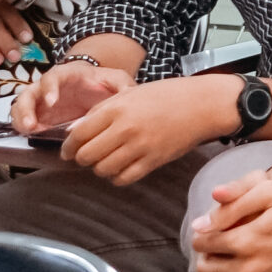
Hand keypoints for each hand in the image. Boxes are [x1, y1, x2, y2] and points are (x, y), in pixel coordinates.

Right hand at [15, 61, 131, 132]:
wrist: (94, 88)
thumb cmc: (102, 82)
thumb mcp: (115, 80)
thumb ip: (122, 85)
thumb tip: (131, 94)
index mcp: (65, 74)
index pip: (52, 77)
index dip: (50, 89)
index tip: (52, 102)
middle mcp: (47, 87)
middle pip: (29, 93)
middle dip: (27, 108)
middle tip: (32, 124)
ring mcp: (39, 101)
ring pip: (20, 107)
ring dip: (21, 119)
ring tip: (28, 131)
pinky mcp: (38, 114)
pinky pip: (23, 119)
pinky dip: (24, 127)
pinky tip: (32, 136)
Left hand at [60, 75, 242, 184]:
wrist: (204, 104)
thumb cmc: (168, 95)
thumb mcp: (131, 93)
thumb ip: (101, 110)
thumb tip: (75, 130)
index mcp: (117, 109)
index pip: (78, 134)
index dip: (68, 146)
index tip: (68, 150)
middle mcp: (125, 129)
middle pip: (86, 155)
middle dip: (82, 158)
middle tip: (87, 155)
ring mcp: (140, 147)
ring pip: (103, 169)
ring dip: (100, 168)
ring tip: (106, 160)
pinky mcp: (154, 161)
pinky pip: (124, 178)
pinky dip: (117, 177)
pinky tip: (121, 168)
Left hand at [190, 173, 271, 271]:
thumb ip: (233, 204)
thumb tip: (202, 222)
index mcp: (247, 241)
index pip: (204, 243)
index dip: (203, 231)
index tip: (211, 224)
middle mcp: (253, 268)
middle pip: (208, 268)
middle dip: (208, 251)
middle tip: (222, 237)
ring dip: (224, 266)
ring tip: (239, 249)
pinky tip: (256, 261)